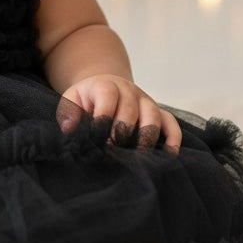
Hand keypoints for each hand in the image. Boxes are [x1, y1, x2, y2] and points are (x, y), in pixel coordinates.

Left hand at [57, 75, 181, 152]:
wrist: (105, 87)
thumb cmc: (87, 99)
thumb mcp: (72, 100)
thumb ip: (68, 113)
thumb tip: (70, 129)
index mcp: (105, 86)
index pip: (107, 98)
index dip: (103, 119)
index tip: (97, 139)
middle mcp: (129, 91)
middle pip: (131, 109)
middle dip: (123, 131)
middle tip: (114, 150)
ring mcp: (146, 101)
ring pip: (153, 116)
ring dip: (146, 136)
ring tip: (137, 156)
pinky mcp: (158, 112)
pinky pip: (171, 122)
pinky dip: (173, 137)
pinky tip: (168, 154)